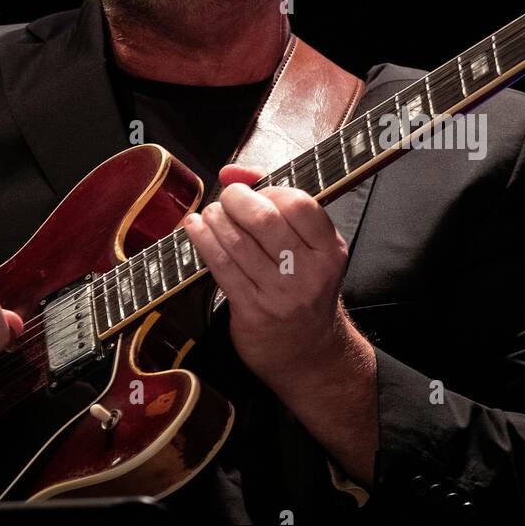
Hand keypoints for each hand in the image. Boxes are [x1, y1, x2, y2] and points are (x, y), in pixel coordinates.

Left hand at [183, 165, 348, 394]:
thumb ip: (277, 203)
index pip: (299, 204)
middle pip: (264, 219)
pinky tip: (195, 228)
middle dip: (236, 199)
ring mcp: (280, 294)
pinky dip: (203, 240)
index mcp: (329, 250)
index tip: (256, 191)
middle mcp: (309, 272)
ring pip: (237, 241)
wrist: (309, 354)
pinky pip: (220, 265)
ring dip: (215, 218)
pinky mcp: (253, 311)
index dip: (270, 189)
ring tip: (211, 214)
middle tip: (227, 199)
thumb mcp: (308, 248)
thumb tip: (233, 171)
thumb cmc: (304, 288)